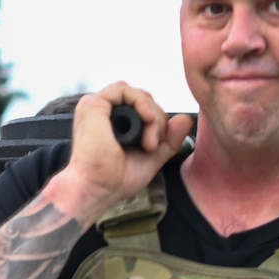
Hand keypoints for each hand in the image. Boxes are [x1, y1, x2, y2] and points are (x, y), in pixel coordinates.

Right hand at [44, 83, 193, 224]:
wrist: (97, 189)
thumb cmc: (116, 179)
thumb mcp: (152, 158)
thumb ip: (169, 139)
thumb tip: (186, 118)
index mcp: (115, 124)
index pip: (144, 109)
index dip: (157, 123)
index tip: (156, 147)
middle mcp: (105, 114)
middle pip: (143, 100)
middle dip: (157, 120)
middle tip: (153, 145)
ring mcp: (97, 108)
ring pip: (136, 94)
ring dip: (151, 114)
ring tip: (149, 141)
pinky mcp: (92, 105)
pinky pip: (123, 89)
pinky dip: (140, 101)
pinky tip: (146, 118)